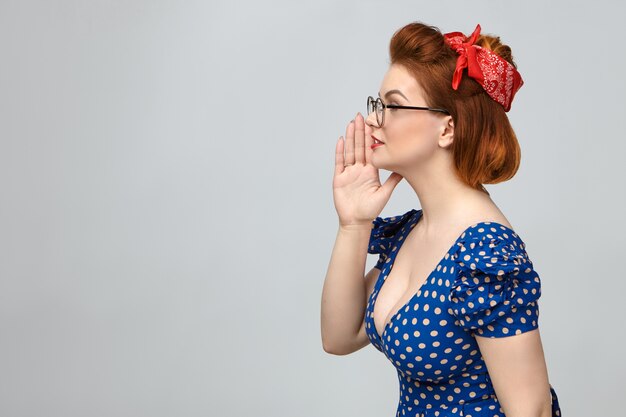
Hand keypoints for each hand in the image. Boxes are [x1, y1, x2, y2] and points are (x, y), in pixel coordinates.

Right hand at [332, 112, 402, 227]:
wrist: (357, 222)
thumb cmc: (370, 210)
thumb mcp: (385, 193)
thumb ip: (393, 180)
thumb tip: (404, 168)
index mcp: (370, 171)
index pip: (370, 150)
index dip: (370, 137)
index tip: (373, 123)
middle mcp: (359, 169)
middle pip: (359, 147)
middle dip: (359, 131)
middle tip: (360, 116)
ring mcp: (348, 173)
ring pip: (349, 151)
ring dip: (350, 137)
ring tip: (351, 123)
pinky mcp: (339, 179)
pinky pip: (339, 163)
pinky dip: (340, 152)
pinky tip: (340, 141)